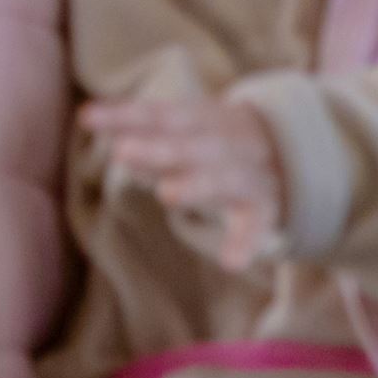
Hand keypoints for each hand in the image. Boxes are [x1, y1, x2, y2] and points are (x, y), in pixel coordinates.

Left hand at [82, 97, 284, 271]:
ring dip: (196, 185)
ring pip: (221, 179)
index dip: (123, 115)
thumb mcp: (185, 128)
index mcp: (200, 119)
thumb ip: (143, 130)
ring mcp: (246, 175)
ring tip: (167, 194)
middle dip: (157, 148)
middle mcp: (222, 143)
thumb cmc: (216, 140)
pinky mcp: (265, 208)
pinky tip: (231, 263)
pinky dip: (245, 242)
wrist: (292, 147)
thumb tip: (91, 121)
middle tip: (122, 151)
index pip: (158, 114)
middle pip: (188, 144)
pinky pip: (256, 225)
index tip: (86, 117)